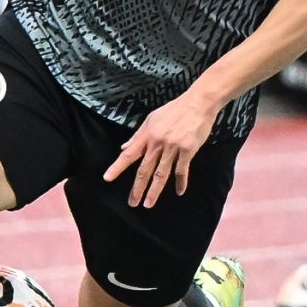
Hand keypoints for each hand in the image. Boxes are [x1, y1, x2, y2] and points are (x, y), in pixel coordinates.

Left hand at [104, 91, 218, 207]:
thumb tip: (124, 148)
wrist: (198, 103)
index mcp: (147, 134)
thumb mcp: (152, 119)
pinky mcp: (188, 150)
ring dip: (154, 190)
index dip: (117, 167)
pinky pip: (182, 170)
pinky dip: (181, 182)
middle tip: (132, 202)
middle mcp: (158, 142)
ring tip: (149, 204)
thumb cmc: (175, 110)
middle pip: (145, 169)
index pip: (129, 154)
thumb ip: (138, 135)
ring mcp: (173, 147)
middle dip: (137, 188)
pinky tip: (179, 192)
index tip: (107, 178)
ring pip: (161, 174)